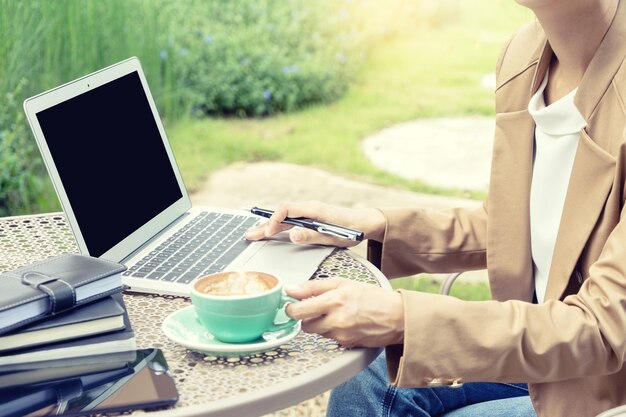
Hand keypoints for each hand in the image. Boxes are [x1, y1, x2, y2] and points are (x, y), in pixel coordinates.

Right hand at [244, 200, 385, 246]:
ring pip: (284, 218)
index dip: (274, 220)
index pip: (286, 209)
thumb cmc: (352, 229)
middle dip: (264, 224)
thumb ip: (312, 235)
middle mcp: (309, 208)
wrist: (365, 222)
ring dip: (269, 226)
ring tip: (254, 234)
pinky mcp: (310, 219)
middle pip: (281, 214)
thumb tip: (292, 234)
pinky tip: (270, 232)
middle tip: (249, 235)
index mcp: (313, 209)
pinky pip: (290, 220)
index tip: (267, 233)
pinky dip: (278, 226)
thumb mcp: (333, 236)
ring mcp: (309, 213)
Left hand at [284, 278, 403, 347]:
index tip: (291, 305)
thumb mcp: (343, 283)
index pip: (298, 312)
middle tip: (317, 307)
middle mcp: (336, 321)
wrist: (397, 317)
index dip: (290, 309)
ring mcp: (341, 335)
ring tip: (337, 312)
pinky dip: (333, 331)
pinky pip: (331, 338)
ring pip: (318, 332)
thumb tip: (291, 290)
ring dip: (321, 323)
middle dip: (307, 317)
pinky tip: (345, 322)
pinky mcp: (346, 345)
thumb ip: (314, 286)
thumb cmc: (373, 297)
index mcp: (334, 301)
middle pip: (305, 326)